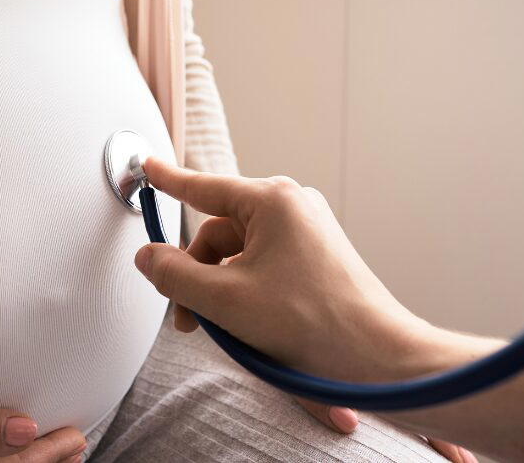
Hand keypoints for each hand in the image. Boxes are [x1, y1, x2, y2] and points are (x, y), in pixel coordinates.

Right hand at [136, 160, 477, 461]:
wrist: (376, 356)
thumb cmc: (310, 322)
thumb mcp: (224, 300)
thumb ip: (174, 274)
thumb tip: (148, 256)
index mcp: (272, 202)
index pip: (204, 187)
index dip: (168, 181)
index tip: (146, 166)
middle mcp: (293, 208)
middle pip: (219, 233)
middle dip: (197, 276)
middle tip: (187, 320)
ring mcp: (308, 233)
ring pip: (240, 255)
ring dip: (220, 291)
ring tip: (224, 332)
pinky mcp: (317, 259)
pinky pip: (264, 268)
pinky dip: (246, 294)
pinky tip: (249, 329)